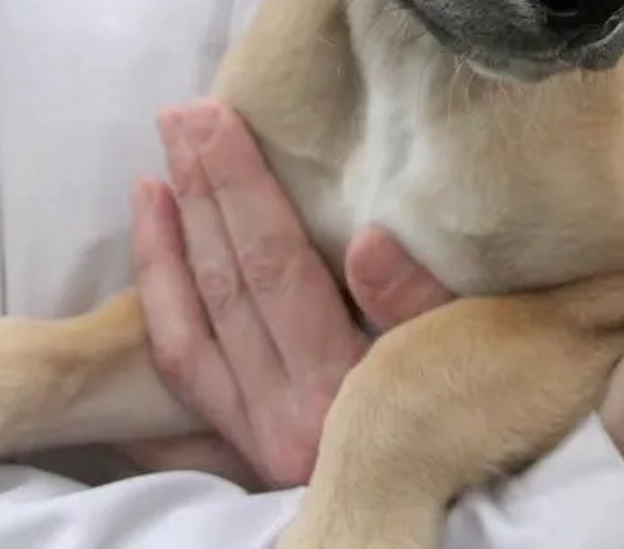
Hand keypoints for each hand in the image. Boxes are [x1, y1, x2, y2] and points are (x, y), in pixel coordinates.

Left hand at [127, 100, 452, 485]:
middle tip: (178, 116)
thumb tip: (369, 239)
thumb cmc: (469, 411)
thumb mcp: (466, 356)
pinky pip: (180, 366)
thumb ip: (421, 304)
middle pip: (228, 282)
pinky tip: (154, 236)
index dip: (240, 185)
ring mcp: (251, 433)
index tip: (215, 119)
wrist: (422, 506)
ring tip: (160, 163)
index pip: (276, 264)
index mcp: (338, 387)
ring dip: (170, 236)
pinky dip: (160, 296)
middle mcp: (283, 415)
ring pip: (192, 322)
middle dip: (200, 191)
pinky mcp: (237, 443)